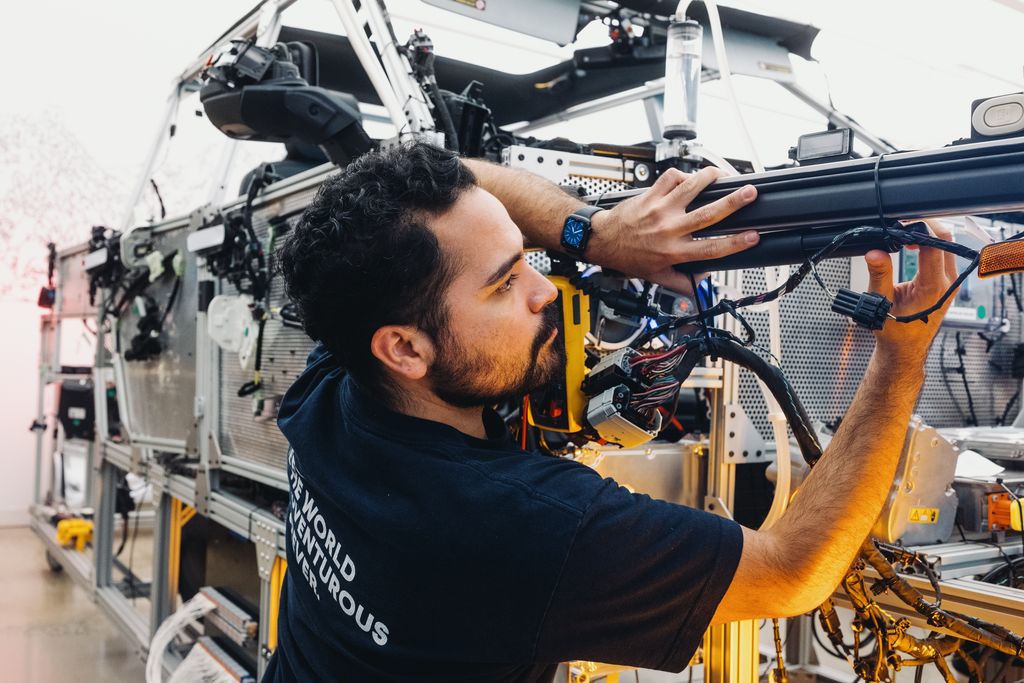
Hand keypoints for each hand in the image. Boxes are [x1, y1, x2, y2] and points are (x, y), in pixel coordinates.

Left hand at [587, 166, 759, 292]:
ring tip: (726, 175)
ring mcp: (660, 209)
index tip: (753, 236)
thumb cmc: (628, 257)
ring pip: (690, 187)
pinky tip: (692, 178)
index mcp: (674, 252)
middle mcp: (669, 229)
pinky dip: (684, 174)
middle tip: (750, 193)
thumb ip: (680, 282)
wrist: (602, 241)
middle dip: (732, 202)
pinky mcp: (650, 195)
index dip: (734, 243)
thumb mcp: (655, 276)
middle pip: (707, 214)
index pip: (710, 249)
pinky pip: (671, 178)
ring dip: (710, 178)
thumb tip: (700, 284)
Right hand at [865, 220, 957, 360]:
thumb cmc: (895, 332)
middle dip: (924, 228)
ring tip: (904, 237)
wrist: (905, 349)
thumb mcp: (881, 303)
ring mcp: (949, 283)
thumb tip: (874, 252)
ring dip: (927, 237)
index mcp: (933, 288)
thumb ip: (879, 275)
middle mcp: (947, 283)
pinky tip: (912, 246)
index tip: (901, 225)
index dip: (918, 229)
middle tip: (902, 227)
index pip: (934, 245)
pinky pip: (943, 255)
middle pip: (945, 240)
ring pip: (946, 246)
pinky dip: (929, 246)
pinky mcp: (946, 283)